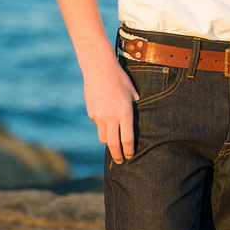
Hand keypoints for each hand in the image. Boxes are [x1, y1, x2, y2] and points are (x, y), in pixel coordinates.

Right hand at [81, 46, 139, 163]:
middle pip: (114, 144)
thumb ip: (135, 107)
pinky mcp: (91, 113)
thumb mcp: (133, 93)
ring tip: (114, 145)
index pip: (128, 139)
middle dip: (118, 155)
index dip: (129, 150)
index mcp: (125, 112)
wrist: (99, 69)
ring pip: (103, 138)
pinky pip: (98, 125)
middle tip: (121, 161)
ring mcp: (99, 116)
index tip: (131, 155)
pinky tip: (106, 120)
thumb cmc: (120, 79)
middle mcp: (111, 117)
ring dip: (109, 143)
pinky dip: (103, 127)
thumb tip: (138, 120)